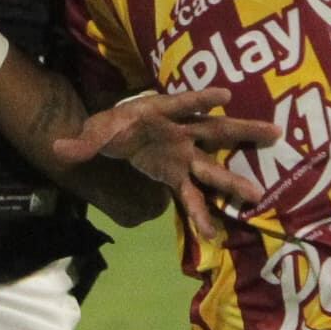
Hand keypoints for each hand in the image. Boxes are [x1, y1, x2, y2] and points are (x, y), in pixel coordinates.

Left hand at [52, 86, 279, 249]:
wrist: (111, 138)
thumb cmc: (108, 127)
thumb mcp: (92, 133)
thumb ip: (80, 143)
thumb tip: (56, 148)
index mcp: (160, 112)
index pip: (183, 102)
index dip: (202, 98)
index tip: (225, 95)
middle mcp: (179, 133)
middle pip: (215, 131)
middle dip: (242, 133)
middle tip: (273, 133)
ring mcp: (183, 156)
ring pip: (212, 166)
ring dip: (233, 180)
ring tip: (257, 195)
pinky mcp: (177, 176)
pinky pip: (192, 195)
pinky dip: (200, 213)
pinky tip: (213, 233)